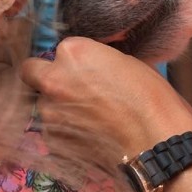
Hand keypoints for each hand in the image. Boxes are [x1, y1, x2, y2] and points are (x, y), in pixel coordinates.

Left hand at [20, 37, 191, 159]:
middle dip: (49, 78)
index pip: (60, 50)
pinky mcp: (53, 141)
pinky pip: (52, 130)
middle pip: (33, 73)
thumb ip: (98, 60)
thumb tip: (90, 67)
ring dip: (58, 108)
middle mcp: (54, 79)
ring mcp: (49, 112)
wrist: (157, 141)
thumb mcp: (126, 62)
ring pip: (43, 104)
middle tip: (73, 90)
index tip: (89, 71)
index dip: (74, 61)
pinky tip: (89, 136)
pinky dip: (65, 132)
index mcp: (73, 52)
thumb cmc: (152, 97)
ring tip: (88, 119)